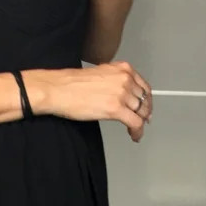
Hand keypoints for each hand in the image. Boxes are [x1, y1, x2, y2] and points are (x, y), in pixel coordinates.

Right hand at [26, 62, 152, 143]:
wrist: (59, 89)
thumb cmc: (72, 84)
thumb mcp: (100, 74)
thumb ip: (115, 81)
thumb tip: (122, 94)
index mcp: (123, 69)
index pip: (143, 86)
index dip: (146, 100)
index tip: (145, 107)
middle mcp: (125, 79)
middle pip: (144, 100)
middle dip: (144, 112)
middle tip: (142, 121)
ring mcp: (122, 94)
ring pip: (141, 112)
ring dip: (140, 123)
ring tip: (135, 130)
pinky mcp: (116, 109)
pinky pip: (135, 123)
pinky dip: (138, 131)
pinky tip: (134, 135)